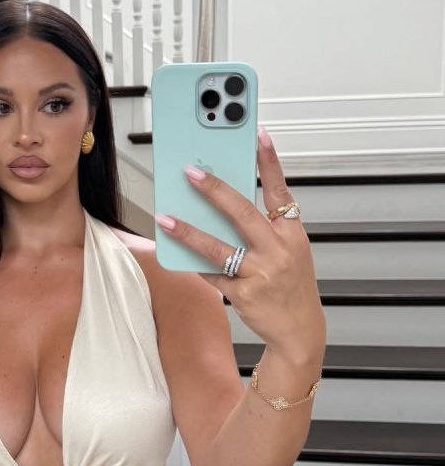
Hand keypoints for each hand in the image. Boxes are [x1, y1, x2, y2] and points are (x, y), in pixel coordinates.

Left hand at [155, 127, 325, 362]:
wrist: (300, 331)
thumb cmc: (291, 286)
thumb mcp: (289, 251)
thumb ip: (264, 228)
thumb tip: (225, 204)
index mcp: (292, 234)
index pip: (280, 190)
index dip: (269, 161)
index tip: (257, 134)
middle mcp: (279, 251)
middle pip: (242, 213)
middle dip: (214, 190)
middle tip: (191, 172)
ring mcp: (261, 274)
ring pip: (218, 247)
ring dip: (188, 232)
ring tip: (166, 218)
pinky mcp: (244, 295)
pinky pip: (212, 274)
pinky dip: (195, 264)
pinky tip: (179, 254)